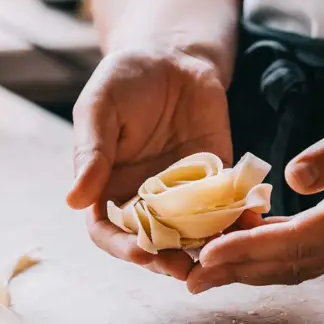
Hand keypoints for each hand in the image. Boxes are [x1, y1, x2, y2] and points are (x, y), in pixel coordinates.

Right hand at [66, 48, 232, 279]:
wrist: (174, 55)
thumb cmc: (126, 79)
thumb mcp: (99, 109)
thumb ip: (91, 153)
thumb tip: (73, 200)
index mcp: (109, 188)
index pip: (109, 233)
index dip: (122, 248)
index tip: (141, 253)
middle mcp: (147, 198)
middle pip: (153, 244)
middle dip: (167, 261)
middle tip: (184, 268)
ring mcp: (184, 192)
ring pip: (193, 235)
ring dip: (205, 250)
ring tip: (220, 257)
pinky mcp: (218, 178)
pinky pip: (228, 206)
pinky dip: (239, 218)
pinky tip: (250, 222)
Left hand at [186, 72, 323, 293]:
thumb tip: (291, 178)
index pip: (302, 238)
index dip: (252, 247)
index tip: (208, 255)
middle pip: (295, 263)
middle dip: (240, 271)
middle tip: (189, 279)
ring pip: (300, 262)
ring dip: (252, 269)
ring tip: (205, 272)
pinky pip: (310, 248)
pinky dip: (273, 251)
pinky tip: (243, 244)